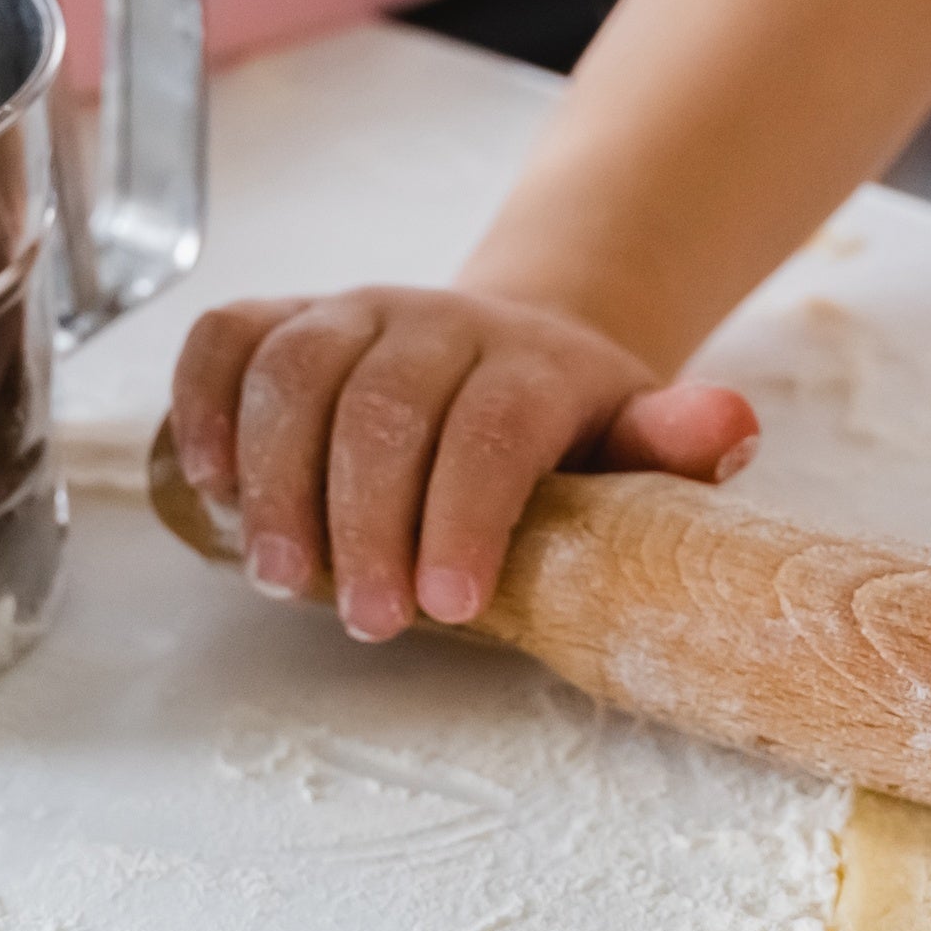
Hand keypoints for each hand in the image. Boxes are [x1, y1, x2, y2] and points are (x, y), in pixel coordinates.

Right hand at [169, 287, 760, 640]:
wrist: (523, 350)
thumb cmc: (575, 433)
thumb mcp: (640, 446)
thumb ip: (675, 444)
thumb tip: (729, 427)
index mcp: (535, 358)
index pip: (491, 426)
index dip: (462, 514)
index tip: (446, 606)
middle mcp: (438, 319)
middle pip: (381, 404)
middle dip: (364, 521)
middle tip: (366, 619)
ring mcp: (355, 312)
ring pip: (293, 370)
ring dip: (275, 480)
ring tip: (285, 579)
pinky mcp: (288, 317)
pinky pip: (226, 338)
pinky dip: (201, 404)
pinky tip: (210, 486)